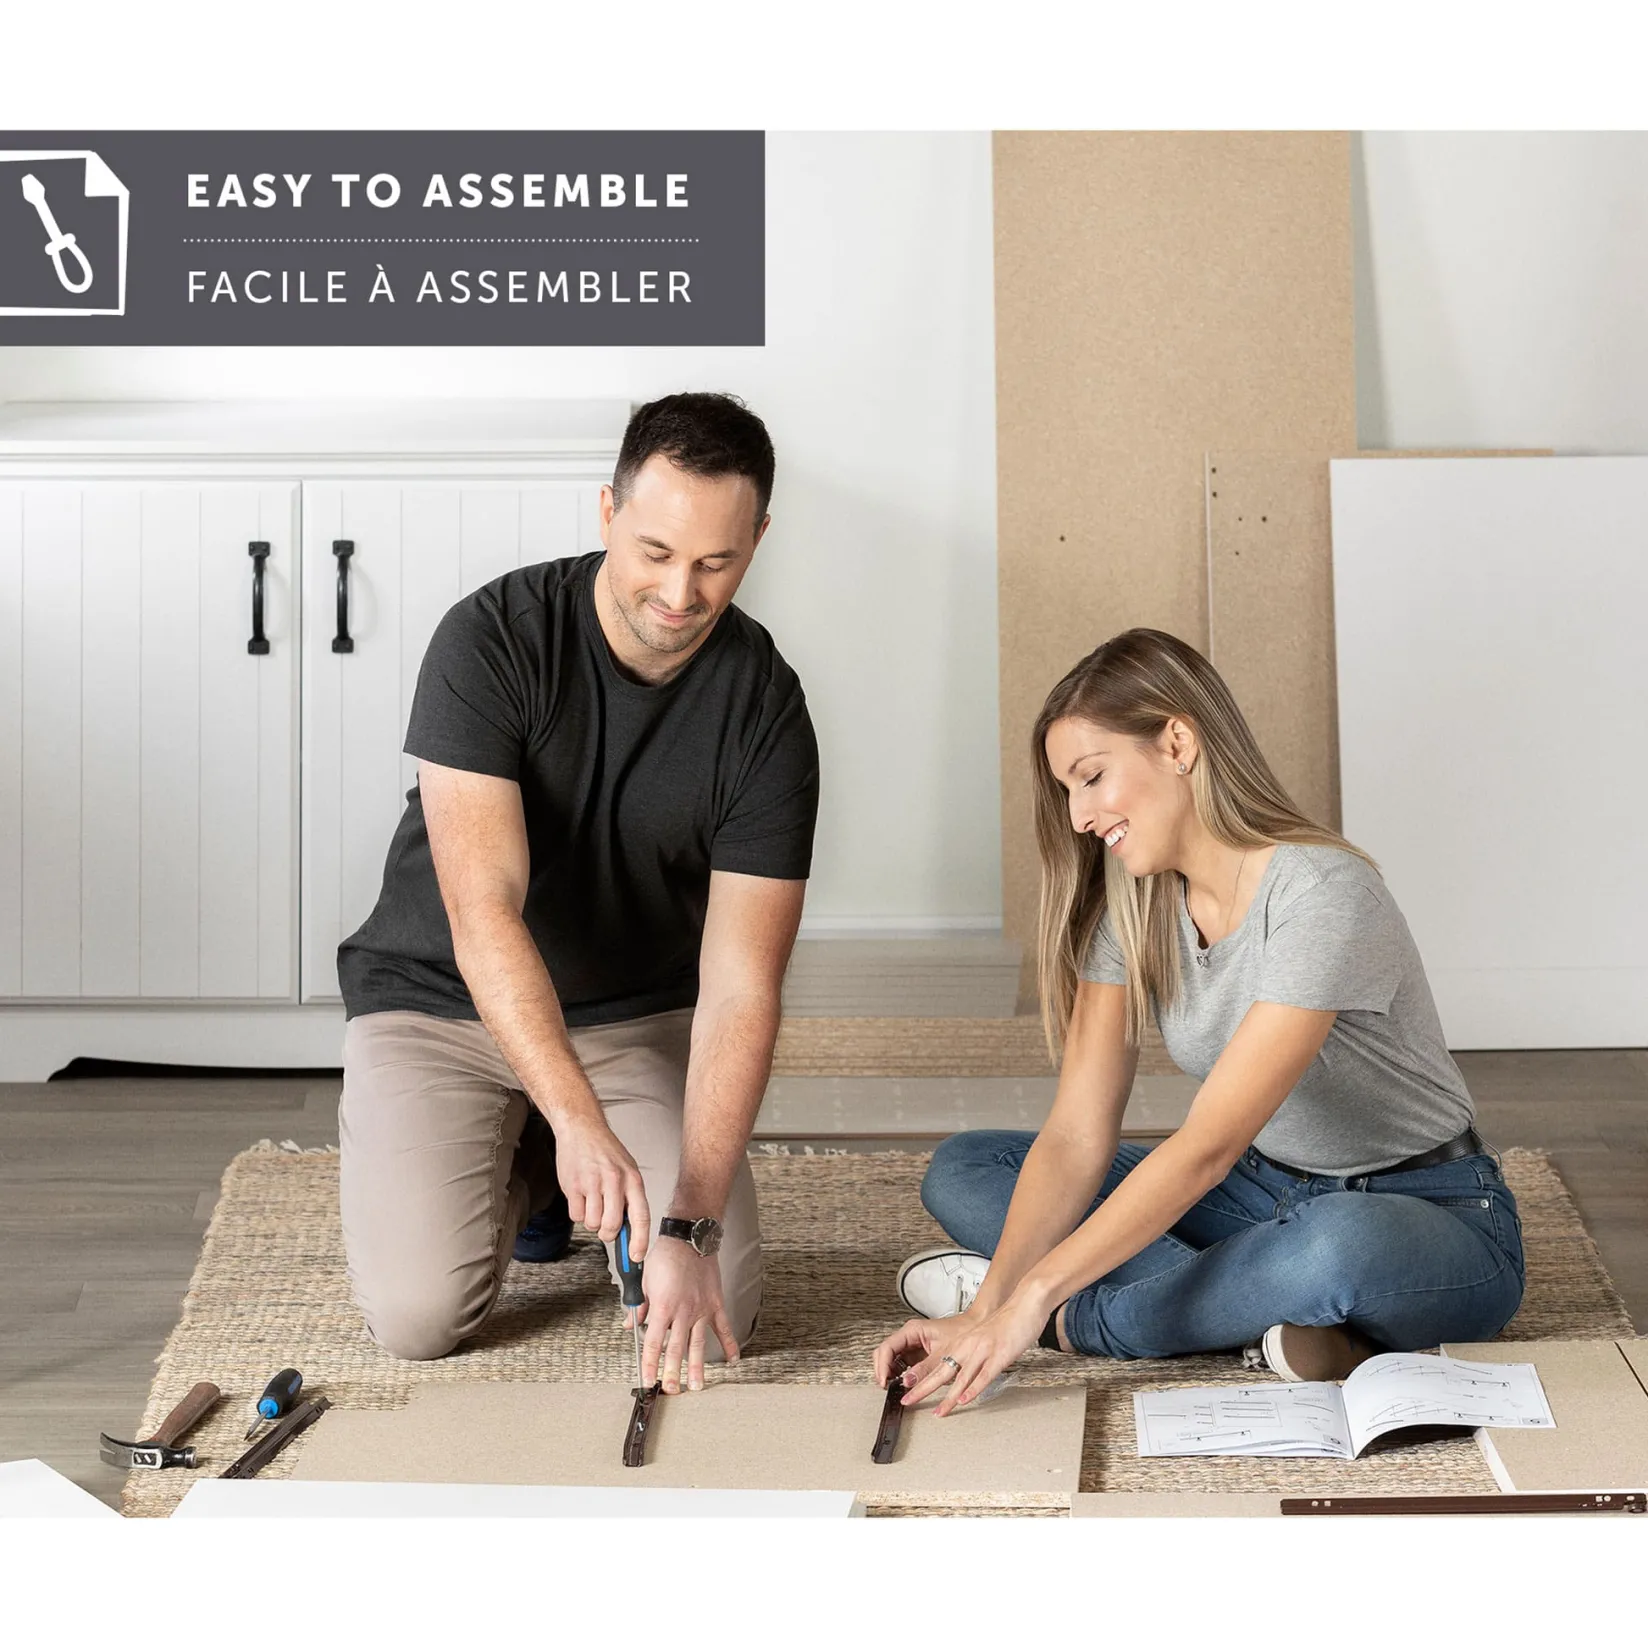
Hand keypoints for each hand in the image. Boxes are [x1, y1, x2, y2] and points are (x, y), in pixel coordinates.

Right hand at [550, 1113, 649, 1251]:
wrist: (581, 1129)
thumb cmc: (606, 1152)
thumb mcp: (627, 1170)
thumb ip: (630, 1198)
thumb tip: (631, 1232)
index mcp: (633, 1180)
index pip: (641, 1217)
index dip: (640, 1241)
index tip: (636, 1258)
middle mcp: (614, 1182)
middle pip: (612, 1226)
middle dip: (608, 1233)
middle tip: (605, 1226)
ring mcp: (592, 1183)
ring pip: (592, 1224)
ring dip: (591, 1221)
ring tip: (592, 1202)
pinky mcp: (573, 1186)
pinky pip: (576, 1216)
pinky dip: (577, 1212)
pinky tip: (580, 1195)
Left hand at [639, 1234, 737, 1393]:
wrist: (689, 1238)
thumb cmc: (666, 1256)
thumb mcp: (645, 1280)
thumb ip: (640, 1305)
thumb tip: (630, 1323)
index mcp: (663, 1306)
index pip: (653, 1342)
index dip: (649, 1363)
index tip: (648, 1379)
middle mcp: (683, 1311)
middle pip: (676, 1348)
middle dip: (673, 1372)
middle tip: (672, 1391)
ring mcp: (701, 1309)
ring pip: (698, 1343)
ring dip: (698, 1366)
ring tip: (698, 1385)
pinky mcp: (715, 1303)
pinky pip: (723, 1327)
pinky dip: (729, 1344)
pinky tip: (733, 1359)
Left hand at [880, 1294, 1045, 1417]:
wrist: (1024, 1305)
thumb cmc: (1006, 1323)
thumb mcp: (981, 1339)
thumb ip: (970, 1355)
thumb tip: (961, 1374)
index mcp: (962, 1343)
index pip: (935, 1365)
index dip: (920, 1380)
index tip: (908, 1393)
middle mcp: (968, 1346)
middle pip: (940, 1371)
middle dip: (922, 1389)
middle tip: (908, 1401)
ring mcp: (982, 1351)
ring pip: (960, 1378)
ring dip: (947, 1397)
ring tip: (938, 1412)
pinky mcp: (998, 1355)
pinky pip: (983, 1376)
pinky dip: (972, 1390)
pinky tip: (964, 1400)